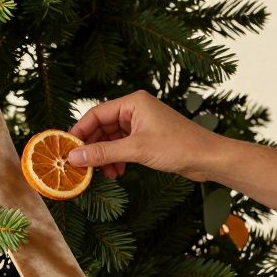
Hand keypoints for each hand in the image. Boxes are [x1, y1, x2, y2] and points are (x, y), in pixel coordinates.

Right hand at [68, 91, 223, 180]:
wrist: (208, 158)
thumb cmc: (178, 146)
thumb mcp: (136, 150)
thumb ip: (103, 153)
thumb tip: (74, 157)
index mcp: (133, 103)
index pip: (96, 114)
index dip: (80, 132)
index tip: (67, 149)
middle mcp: (135, 110)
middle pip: (101, 127)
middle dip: (92, 147)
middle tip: (81, 165)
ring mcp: (141, 124)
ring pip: (111, 139)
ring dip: (105, 156)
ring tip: (103, 173)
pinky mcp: (147, 138)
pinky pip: (122, 146)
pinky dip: (116, 159)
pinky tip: (117, 172)